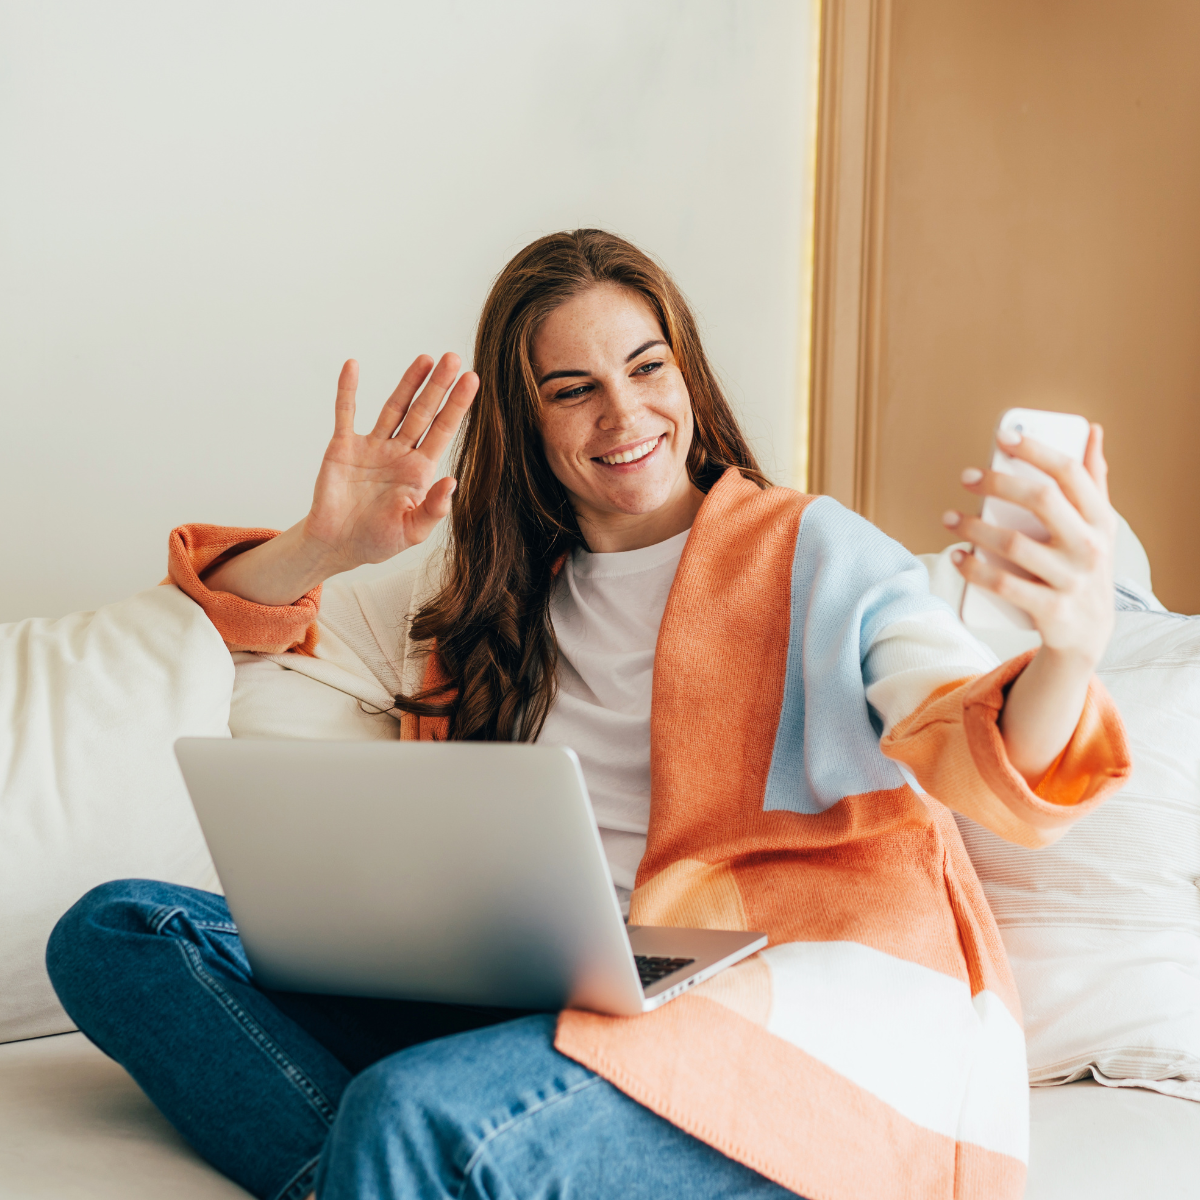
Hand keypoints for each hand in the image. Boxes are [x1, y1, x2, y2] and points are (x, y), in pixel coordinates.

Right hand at [304, 355, 477, 571]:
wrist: (337, 545)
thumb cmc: (378, 540)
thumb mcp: (412, 531)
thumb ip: (434, 508)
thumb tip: (453, 481)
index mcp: (420, 471)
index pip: (443, 431)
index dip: (457, 406)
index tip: (472, 379)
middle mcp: (400, 453)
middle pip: (423, 412)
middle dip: (438, 386)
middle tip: (453, 358)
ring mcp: (372, 447)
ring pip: (393, 408)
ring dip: (408, 383)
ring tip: (425, 358)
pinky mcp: (344, 447)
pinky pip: (346, 413)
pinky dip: (348, 390)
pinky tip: (353, 366)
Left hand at [943, 424, 1115, 667]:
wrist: (1088, 632)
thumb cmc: (1084, 565)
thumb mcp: (1097, 525)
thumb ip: (1093, 479)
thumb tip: (1091, 429)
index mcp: (1100, 519)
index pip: (1070, 473)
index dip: (1036, 450)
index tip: (1003, 436)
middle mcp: (1090, 546)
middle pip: (1041, 500)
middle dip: (998, 483)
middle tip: (967, 477)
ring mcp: (1072, 579)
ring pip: (1014, 544)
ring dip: (974, 526)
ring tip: (949, 518)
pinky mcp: (1051, 609)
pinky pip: (1004, 585)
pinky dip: (974, 569)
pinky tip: (957, 555)